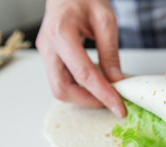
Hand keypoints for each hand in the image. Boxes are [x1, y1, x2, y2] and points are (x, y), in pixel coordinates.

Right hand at [36, 0, 125, 116]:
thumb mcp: (106, 20)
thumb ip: (110, 52)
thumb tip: (115, 80)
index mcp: (61, 34)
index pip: (83, 74)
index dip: (102, 95)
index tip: (118, 108)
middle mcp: (48, 47)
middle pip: (62, 88)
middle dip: (88, 100)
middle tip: (111, 101)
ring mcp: (46, 53)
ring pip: (60, 88)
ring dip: (83, 96)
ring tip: (105, 92)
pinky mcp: (50, 56)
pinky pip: (62, 80)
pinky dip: (79, 87)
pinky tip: (95, 83)